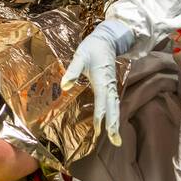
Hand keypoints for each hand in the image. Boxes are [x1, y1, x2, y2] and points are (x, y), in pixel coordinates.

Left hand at [62, 20, 133, 146]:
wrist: (106, 39)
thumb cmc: (92, 48)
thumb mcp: (80, 56)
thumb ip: (72, 71)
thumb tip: (65, 87)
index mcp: (102, 80)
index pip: (102, 102)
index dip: (100, 117)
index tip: (98, 131)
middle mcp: (109, 86)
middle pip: (113, 109)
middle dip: (114, 125)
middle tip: (116, 142)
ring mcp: (111, 86)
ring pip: (115, 107)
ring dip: (115, 122)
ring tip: (116, 138)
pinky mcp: (111, 86)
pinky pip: (114, 103)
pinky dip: (114, 114)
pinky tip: (112, 123)